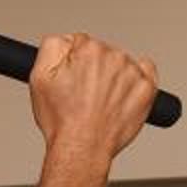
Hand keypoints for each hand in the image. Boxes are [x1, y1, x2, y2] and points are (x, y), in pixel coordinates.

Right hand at [28, 32, 158, 163]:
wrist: (82, 147)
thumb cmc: (62, 120)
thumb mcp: (39, 77)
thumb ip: (51, 46)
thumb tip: (65, 38)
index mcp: (88, 49)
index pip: (81, 43)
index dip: (72, 62)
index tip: (71, 79)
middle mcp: (113, 56)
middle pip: (101, 52)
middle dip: (92, 69)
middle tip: (83, 94)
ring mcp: (132, 72)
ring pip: (121, 63)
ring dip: (112, 76)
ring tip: (100, 101)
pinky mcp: (147, 88)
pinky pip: (146, 70)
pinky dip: (137, 78)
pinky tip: (123, 93)